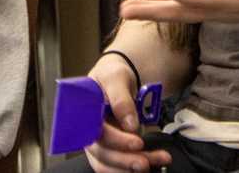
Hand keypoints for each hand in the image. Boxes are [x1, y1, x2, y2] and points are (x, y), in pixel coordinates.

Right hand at [81, 54, 171, 172]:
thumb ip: (121, 98)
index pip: (95, 132)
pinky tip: (150, 163)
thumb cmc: (111, 74)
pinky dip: (132, 168)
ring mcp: (98, 141)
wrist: (117, 78)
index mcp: (85, 111)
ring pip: (109, 163)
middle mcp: (87, 130)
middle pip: (102, 152)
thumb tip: (130, 125)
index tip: (136, 142)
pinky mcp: (109, 148)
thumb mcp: (116, 77)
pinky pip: (116, 165)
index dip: (115, 141)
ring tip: (154, 163)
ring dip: (130, 168)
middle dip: (125, 160)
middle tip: (146, 161)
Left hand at [119, 0, 238, 25]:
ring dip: (153, 9)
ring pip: (178, 12)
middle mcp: (217, 10)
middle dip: (151, 12)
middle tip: (123, 11)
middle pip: (178, 13)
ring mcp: (215, 11)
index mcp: (227, 1)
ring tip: (127, 7)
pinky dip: (166, 2)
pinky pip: (185, 8)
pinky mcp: (215, 8)